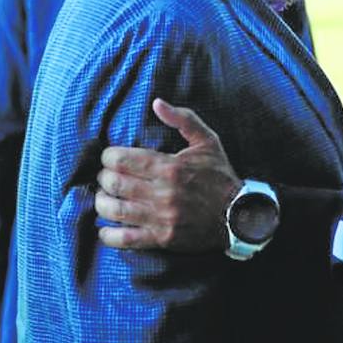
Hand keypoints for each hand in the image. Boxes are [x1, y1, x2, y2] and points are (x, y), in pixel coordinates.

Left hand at [96, 98, 240, 251]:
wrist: (240, 215)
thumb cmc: (220, 176)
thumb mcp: (208, 141)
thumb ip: (183, 119)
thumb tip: (157, 103)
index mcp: (170, 166)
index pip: (121, 160)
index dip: (109, 157)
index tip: (111, 158)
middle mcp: (163, 192)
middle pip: (114, 183)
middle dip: (104, 178)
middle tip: (107, 177)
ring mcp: (162, 217)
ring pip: (115, 209)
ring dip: (102, 203)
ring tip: (106, 198)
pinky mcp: (162, 238)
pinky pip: (126, 239)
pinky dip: (109, 234)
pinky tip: (106, 228)